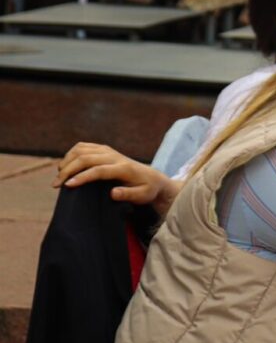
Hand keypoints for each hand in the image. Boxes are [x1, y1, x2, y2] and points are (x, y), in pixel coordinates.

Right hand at [54, 142, 179, 215]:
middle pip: (86, 158)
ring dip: (67, 160)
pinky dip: (71, 153)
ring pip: (82, 149)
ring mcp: (109, 151)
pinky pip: (83, 146)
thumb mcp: (142, 196)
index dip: (82, 177)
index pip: (99, 170)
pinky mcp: (104, 149)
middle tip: (55, 184)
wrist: (152, 178)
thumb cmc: (146, 190)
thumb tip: (113, 193)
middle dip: (68, 170)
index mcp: (124, 168)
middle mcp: (115, 156)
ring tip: (59, 176)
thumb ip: (128, 195)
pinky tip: (65, 164)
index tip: (67, 185)